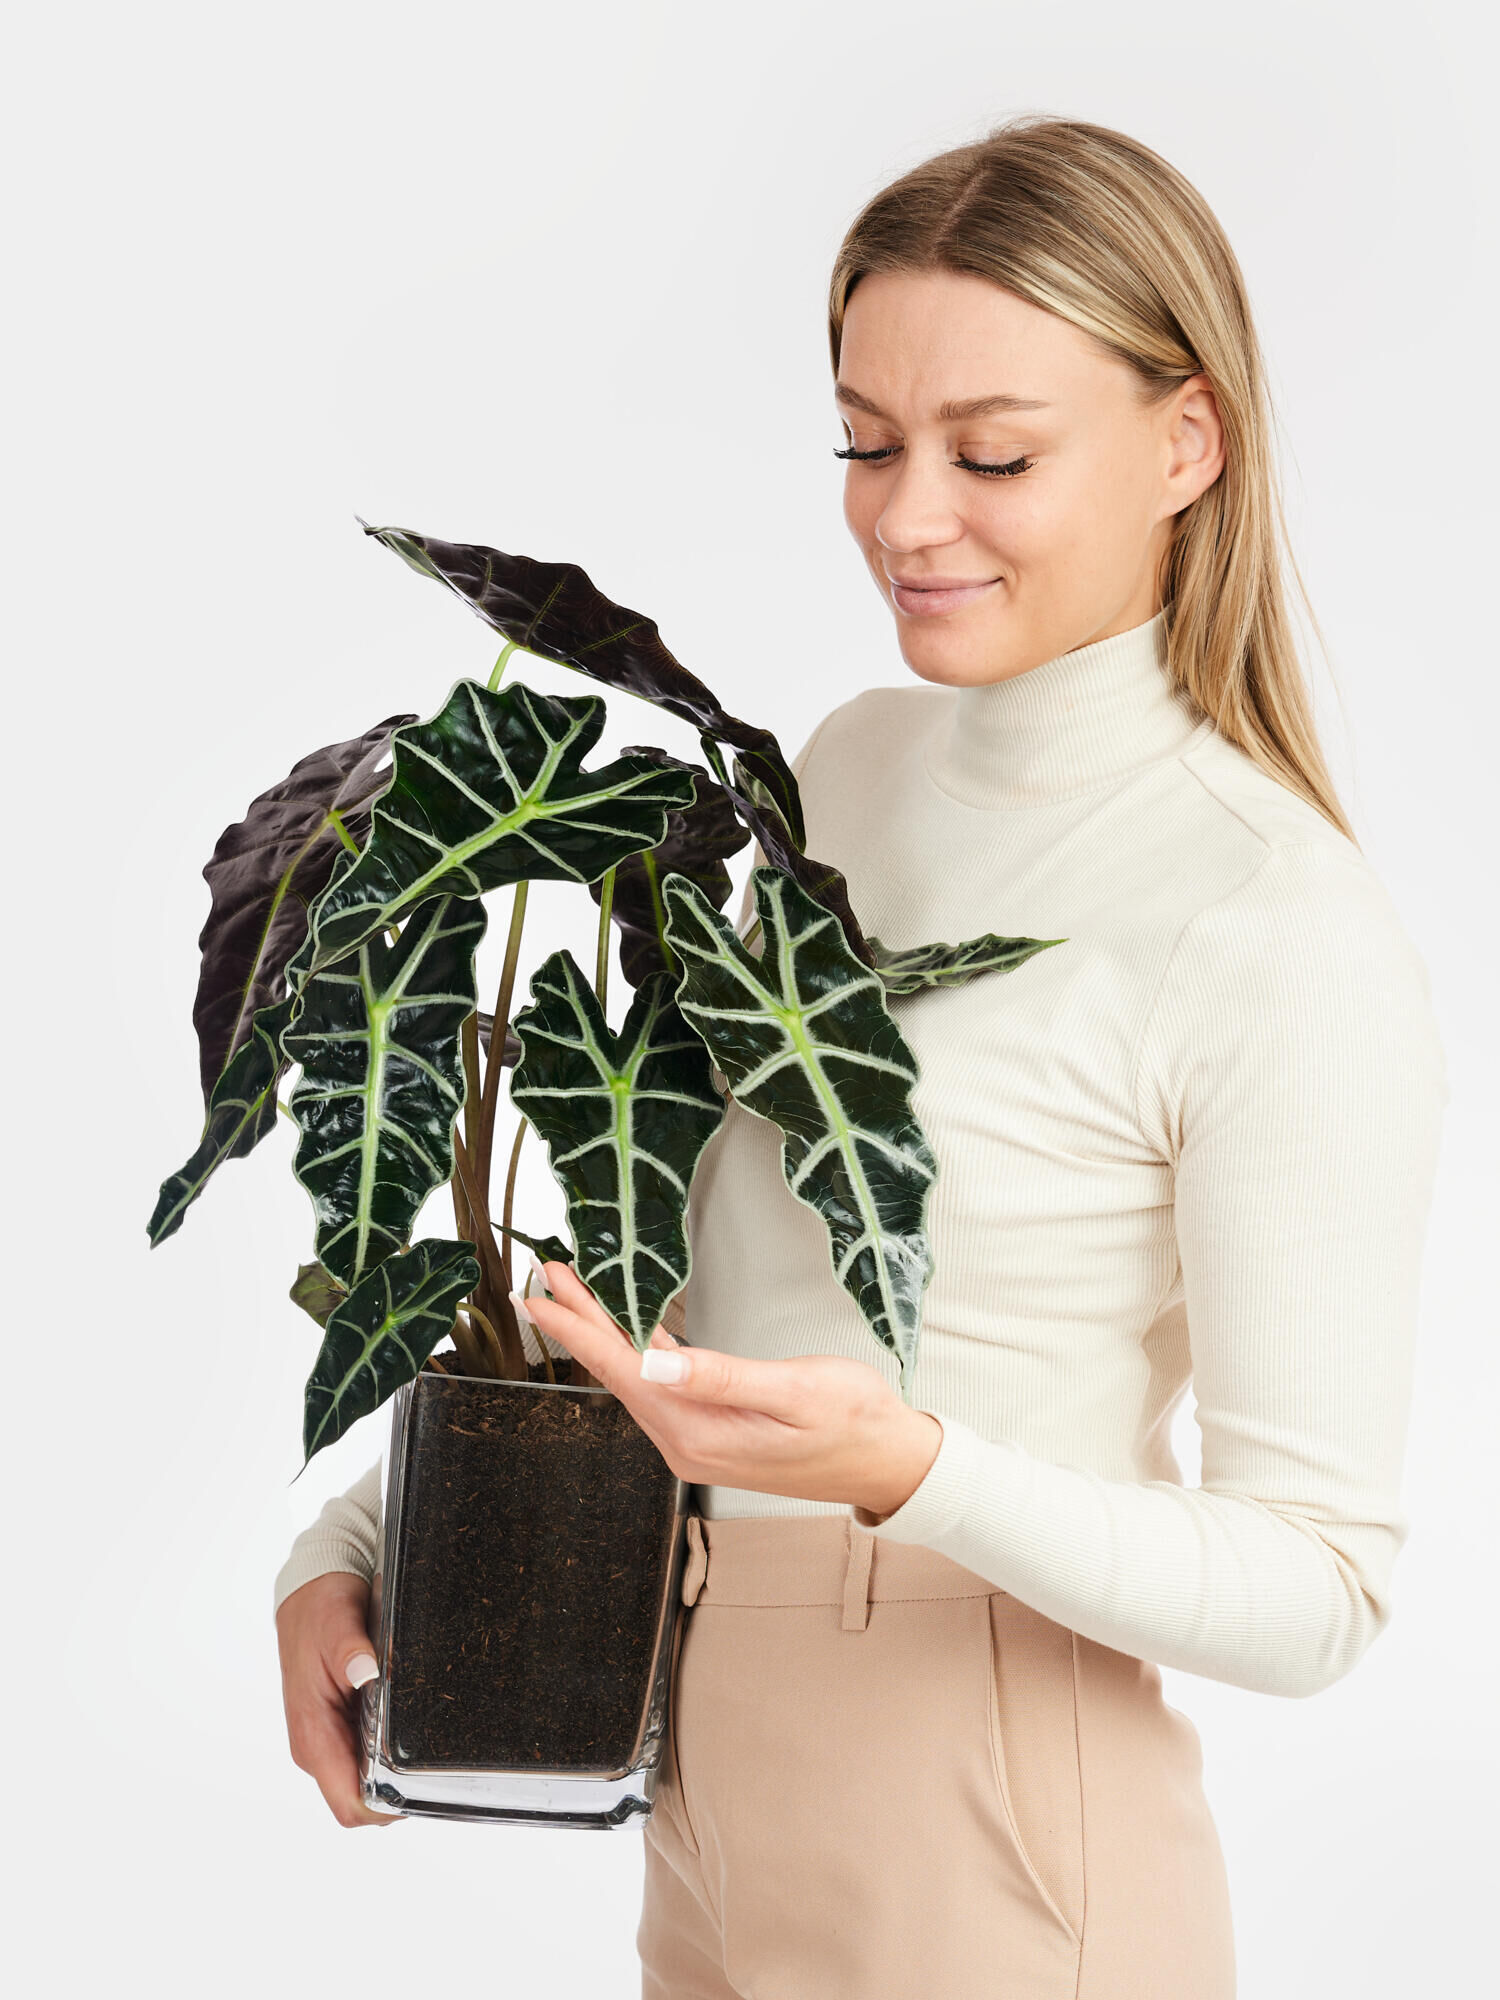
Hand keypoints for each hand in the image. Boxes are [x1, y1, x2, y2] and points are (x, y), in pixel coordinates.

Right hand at [275, 1571, 402, 1828]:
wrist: (309, 1592)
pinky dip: (390, 1753)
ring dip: (396, 1773)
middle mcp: (317, 1747)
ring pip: (366, 1783)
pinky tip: (410, 1728)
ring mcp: (328, 1740)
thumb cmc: (319, 1609)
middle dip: (399, 1792)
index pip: (349, 1804)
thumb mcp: (336, 1621)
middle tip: (436, 1762)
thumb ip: (350, 1649)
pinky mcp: (338, 1728)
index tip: (420, 1788)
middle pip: (363, 1800)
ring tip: (427, 1742)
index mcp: (313, 1736)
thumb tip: (364, 1670)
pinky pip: (366, 1759)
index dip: (386, 1808)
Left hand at [517, 1260, 942, 1517]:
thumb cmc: (852, 1420)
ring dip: (604, 1334)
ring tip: (574, 1293)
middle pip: (619, 1372)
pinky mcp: (712, 1431)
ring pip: (635, 1377)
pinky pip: (660, 1386)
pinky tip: (628, 1330)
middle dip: (579, 1322)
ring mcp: (698, 1440)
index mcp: (699, 1432)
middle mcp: (687, 1442)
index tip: (538, 1295)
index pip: (622, 1371)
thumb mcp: (793, 1391)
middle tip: (545, 1276)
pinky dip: (636, 1350)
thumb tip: (655, 1361)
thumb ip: (723, 1377)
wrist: (887, 1461)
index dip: (576, 1329)